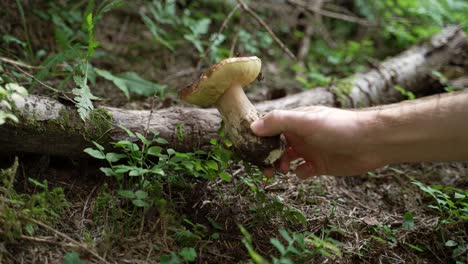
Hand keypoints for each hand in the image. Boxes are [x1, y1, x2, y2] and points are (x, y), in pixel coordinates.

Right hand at [251, 106, 381, 178]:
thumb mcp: (306, 121)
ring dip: (280, 165)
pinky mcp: (319, 165)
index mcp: (295, 121)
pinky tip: (307, 171)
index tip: (248, 148)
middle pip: (274, 145)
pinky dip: (300, 173)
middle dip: (266, 155)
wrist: (371, 143)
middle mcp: (300, 135)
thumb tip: (253, 127)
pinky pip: (302, 171)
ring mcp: (309, 150)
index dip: (257, 136)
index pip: (269, 126)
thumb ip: (280, 121)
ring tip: (282, 169)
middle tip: (264, 166)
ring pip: (285, 159)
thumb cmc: (339, 127)